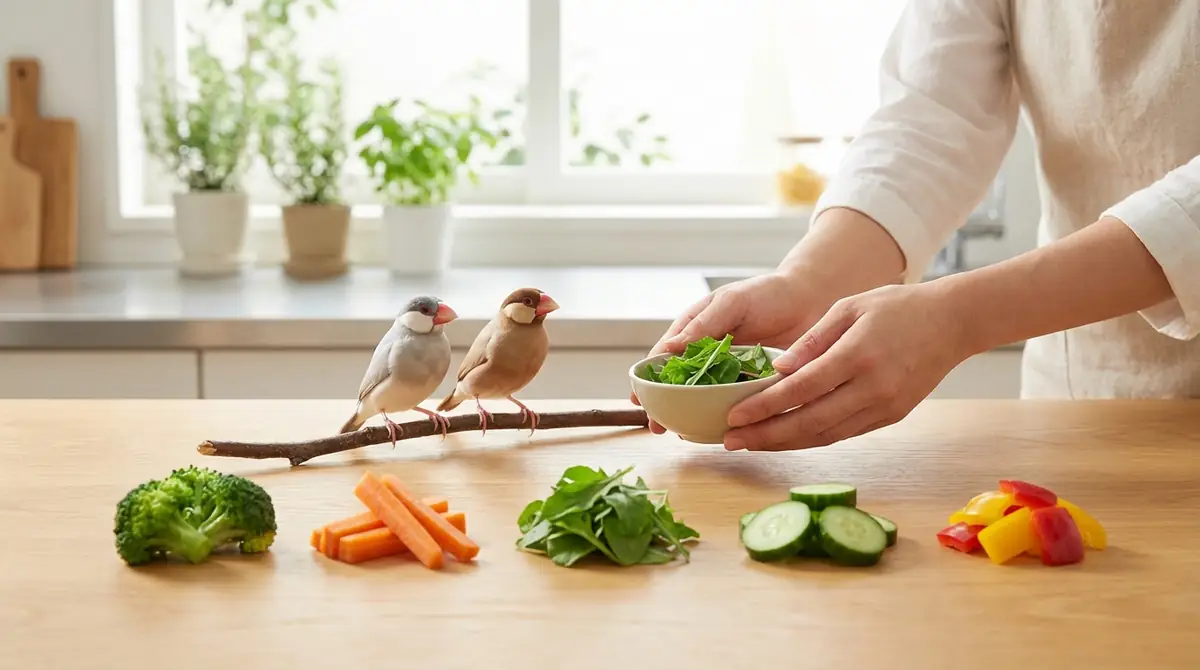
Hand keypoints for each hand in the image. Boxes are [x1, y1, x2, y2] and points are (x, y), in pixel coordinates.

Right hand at [631, 271, 834, 433]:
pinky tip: (717, 432)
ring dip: (690, 417)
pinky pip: (732, 406)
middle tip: (657, 426)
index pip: (662, 358)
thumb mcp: (731, 302)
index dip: (648, 379)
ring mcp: (727, 373)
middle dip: (663, 406)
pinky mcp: (751, 386)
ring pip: (702, 400)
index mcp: (694, 332)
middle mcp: (706, 356)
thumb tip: (668, 348)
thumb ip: (702, 325)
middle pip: (676, 385)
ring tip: (682, 434)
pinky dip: (723, 419)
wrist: (810, 301)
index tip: (637, 399)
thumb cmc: (766, 294)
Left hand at [722, 283, 971, 450]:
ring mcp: (884, 407)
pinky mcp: (891, 416)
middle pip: (808, 422)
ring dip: (785, 443)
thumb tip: (777, 370)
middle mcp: (871, 388)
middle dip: (765, 435)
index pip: (800, 390)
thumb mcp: (849, 308)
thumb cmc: (897, 307)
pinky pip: (844, 434)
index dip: (763, 407)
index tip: (734, 416)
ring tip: (751, 443)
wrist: (952, 323)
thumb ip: (811, 341)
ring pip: (825, 435)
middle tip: (731, 440)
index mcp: (857, 355)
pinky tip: (786, 438)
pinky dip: (812, 438)